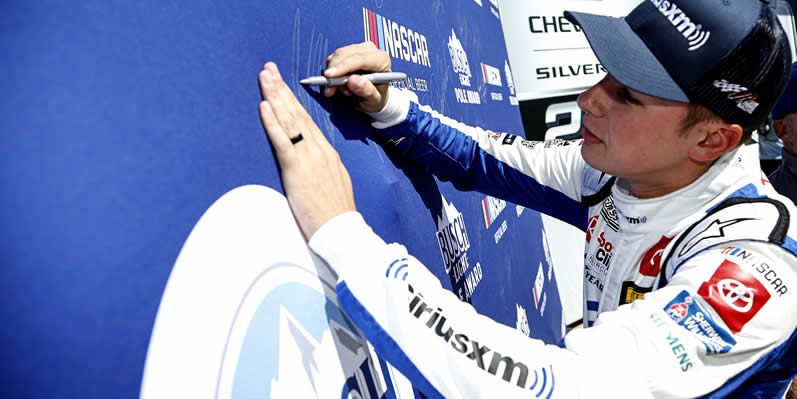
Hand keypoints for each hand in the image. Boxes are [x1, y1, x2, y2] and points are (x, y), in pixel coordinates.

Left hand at [259, 62, 356, 239]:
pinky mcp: (297, 169)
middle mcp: (319, 150)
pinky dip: (272, 122)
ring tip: (264, 78)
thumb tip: (312, 165)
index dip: (292, 101)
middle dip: (281, 89)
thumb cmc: (336, 214)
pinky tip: (264, 107)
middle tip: (269, 69)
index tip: (282, 85)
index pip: (306, 120)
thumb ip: (322, 170)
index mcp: (327, 153)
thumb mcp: (333, 184)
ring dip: (275, 96)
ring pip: (290, 120)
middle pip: (297, 113)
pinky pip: (283, 140)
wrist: (342, 230)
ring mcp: (309, 157)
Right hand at [324, 42, 391, 112]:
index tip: (330, 76)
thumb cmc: (375, 98)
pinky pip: (333, 58)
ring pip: (337, 56)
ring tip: (343, 90)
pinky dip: (332, 72)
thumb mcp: (373, 100)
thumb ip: (366, 91)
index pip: (361, 59)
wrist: (371, 96)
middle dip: (335, 72)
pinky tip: (339, 84)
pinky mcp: (348, 51)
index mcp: (382, 60)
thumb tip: (353, 80)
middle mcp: (371, 51)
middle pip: (346, 54)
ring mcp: (358, 49)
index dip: (344, 66)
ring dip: (334, 75)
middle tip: (331, 90)